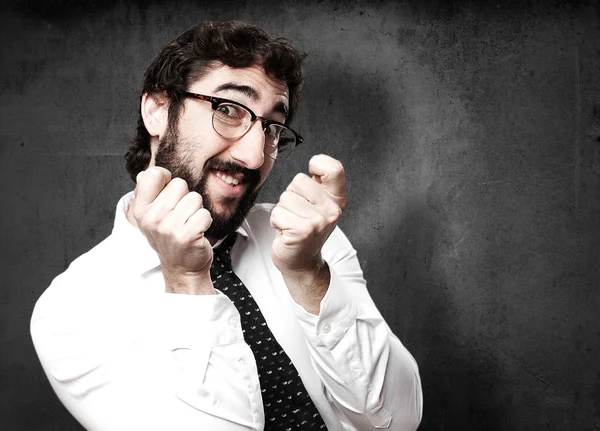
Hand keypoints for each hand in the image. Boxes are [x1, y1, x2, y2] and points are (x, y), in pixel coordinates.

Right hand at [131, 167, 213, 293]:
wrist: (181, 268)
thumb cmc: (169, 238)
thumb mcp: (151, 217)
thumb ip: (148, 193)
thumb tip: (145, 173)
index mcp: (140, 210)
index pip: (154, 174)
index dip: (167, 178)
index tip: (169, 194)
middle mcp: (152, 218)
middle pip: (180, 184)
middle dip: (184, 197)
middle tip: (180, 216)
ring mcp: (169, 228)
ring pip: (195, 198)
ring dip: (196, 210)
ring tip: (188, 224)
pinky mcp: (188, 236)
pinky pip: (205, 214)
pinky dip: (205, 222)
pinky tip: (197, 232)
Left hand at [270, 154, 347, 275]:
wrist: (302, 261)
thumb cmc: (306, 230)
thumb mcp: (320, 205)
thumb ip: (319, 184)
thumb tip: (316, 162)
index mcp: (337, 199)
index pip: (333, 168)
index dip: (318, 164)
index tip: (313, 175)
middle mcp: (331, 210)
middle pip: (298, 180)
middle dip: (291, 195)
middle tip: (298, 213)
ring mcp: (318, 221)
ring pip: (285, 198)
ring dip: (282, 211)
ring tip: (292, 223)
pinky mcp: (302, 231)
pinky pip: (278, 213)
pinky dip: (277, 222)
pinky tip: (287, 231)